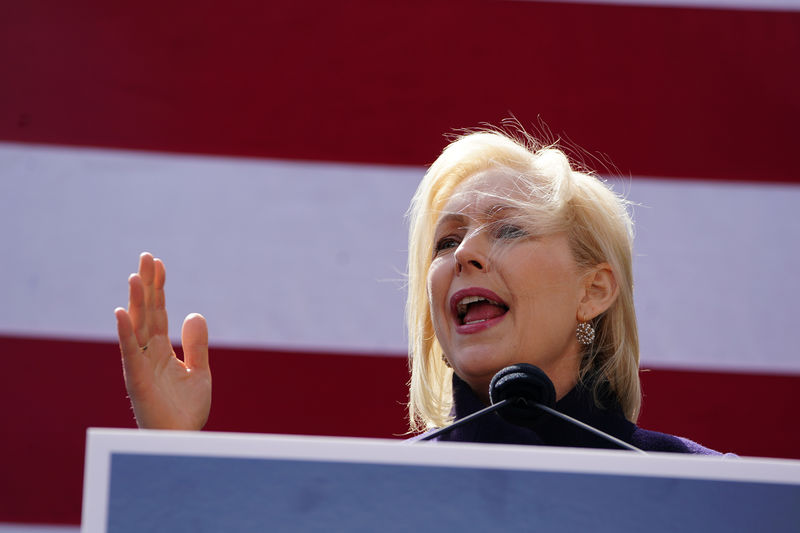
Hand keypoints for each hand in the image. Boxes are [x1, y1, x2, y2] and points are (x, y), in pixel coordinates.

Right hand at [114, 252, 210, 429]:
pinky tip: (122, 312)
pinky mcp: (137, 381)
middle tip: (146, 256)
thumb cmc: (186, 411)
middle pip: (146, 312)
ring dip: (135, 301)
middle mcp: (148, 353)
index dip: (158, 288)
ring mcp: (140, 365)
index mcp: (161, 350)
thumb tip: (194, 313)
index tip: (158, 262)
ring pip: (136, 327)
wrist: (183, 441)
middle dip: (146, 285)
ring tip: (135, 276)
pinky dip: (125, 332)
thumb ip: (197, 344)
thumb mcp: (199, 371)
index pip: (159, 311)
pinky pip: (130, 353)